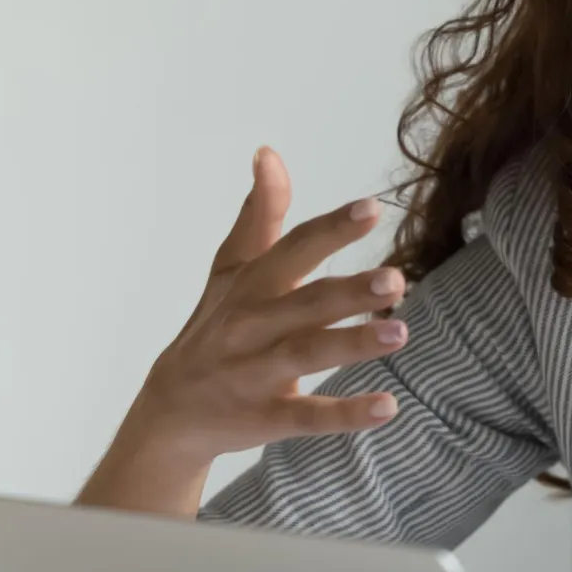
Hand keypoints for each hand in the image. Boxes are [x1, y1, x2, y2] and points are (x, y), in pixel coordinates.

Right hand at [115, 148, 409, 465]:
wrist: (170, 412)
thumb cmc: (214, 328)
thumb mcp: (231, 271)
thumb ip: (259, 216)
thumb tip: (269, 153)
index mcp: (251, 286)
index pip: (293, 250)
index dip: (331, 229)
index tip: (372, 208)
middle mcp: (252, 326)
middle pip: (304, 303)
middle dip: (349, 291)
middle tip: (397, 279)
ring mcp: (257, 374)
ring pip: (306, 355)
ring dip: (353, 344)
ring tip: (401, 332)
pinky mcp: (265, 418)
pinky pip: (307, 417)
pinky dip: (346, 414)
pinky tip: (388, 406)